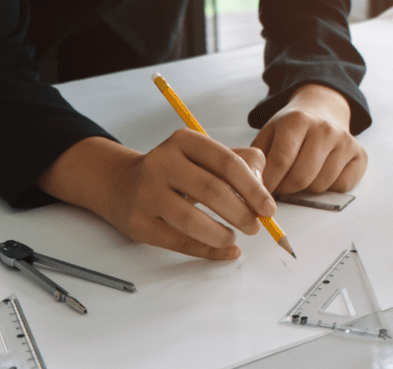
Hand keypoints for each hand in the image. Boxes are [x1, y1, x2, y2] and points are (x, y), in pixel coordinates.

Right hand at [36, 132, 275, 259]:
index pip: (227, 162)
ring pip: (191, 220)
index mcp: (184, 141)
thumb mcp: (205, 157)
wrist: (123, 185)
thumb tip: (263, 192)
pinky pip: (179, 242)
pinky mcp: (138, 222)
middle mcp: (162, 162)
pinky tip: (226, 251)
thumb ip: (241, 164)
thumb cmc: (177, 172)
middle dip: (241, 213)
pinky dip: (208, 251)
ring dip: (221, 234)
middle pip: (211, 190)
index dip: (253, 188)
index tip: (269, 208)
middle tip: (255, 226)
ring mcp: (146, 193)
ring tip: (234, 237)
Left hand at [251, 84, 366, 193]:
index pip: (281, 160)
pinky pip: (341, 186)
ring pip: (320, 185)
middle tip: (280, 186)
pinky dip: (328, 188)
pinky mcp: (360, 155)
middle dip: (285, 188)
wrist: (323, 110)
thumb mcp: (269, 132)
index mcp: (298, 120)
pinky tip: (321, 173)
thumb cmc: (292, 127)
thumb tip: (252, 185)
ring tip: (300, 174)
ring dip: (306, 189)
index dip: (269, 182)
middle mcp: (324, 128)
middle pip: (301, 177)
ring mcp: (345, 141)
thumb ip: (258, 157)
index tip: (261, 191)